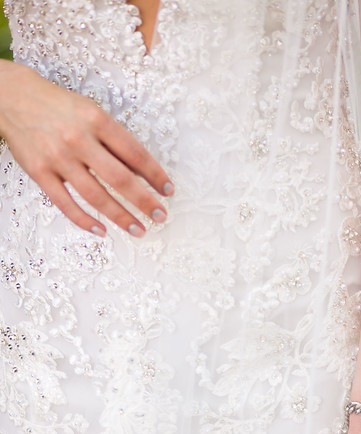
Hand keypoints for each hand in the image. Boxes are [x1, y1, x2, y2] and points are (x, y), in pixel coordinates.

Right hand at [0, 61, 172, 236]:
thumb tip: (143, 172)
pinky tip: (102, 231)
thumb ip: (115, 141)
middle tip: (159, 216)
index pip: (134, 153)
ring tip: (138, 229)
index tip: (168, 191)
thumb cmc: (60, 107)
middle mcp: (78, 139)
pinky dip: (85, 221)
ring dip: (121, 217)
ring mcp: (58, 158)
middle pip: (119, 178)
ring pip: (96, 196)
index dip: (155, 175)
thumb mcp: (92, 113)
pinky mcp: (40, 173)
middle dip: (143, 201)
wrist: (13, 98)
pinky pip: (66, 204)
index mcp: (96, 120)